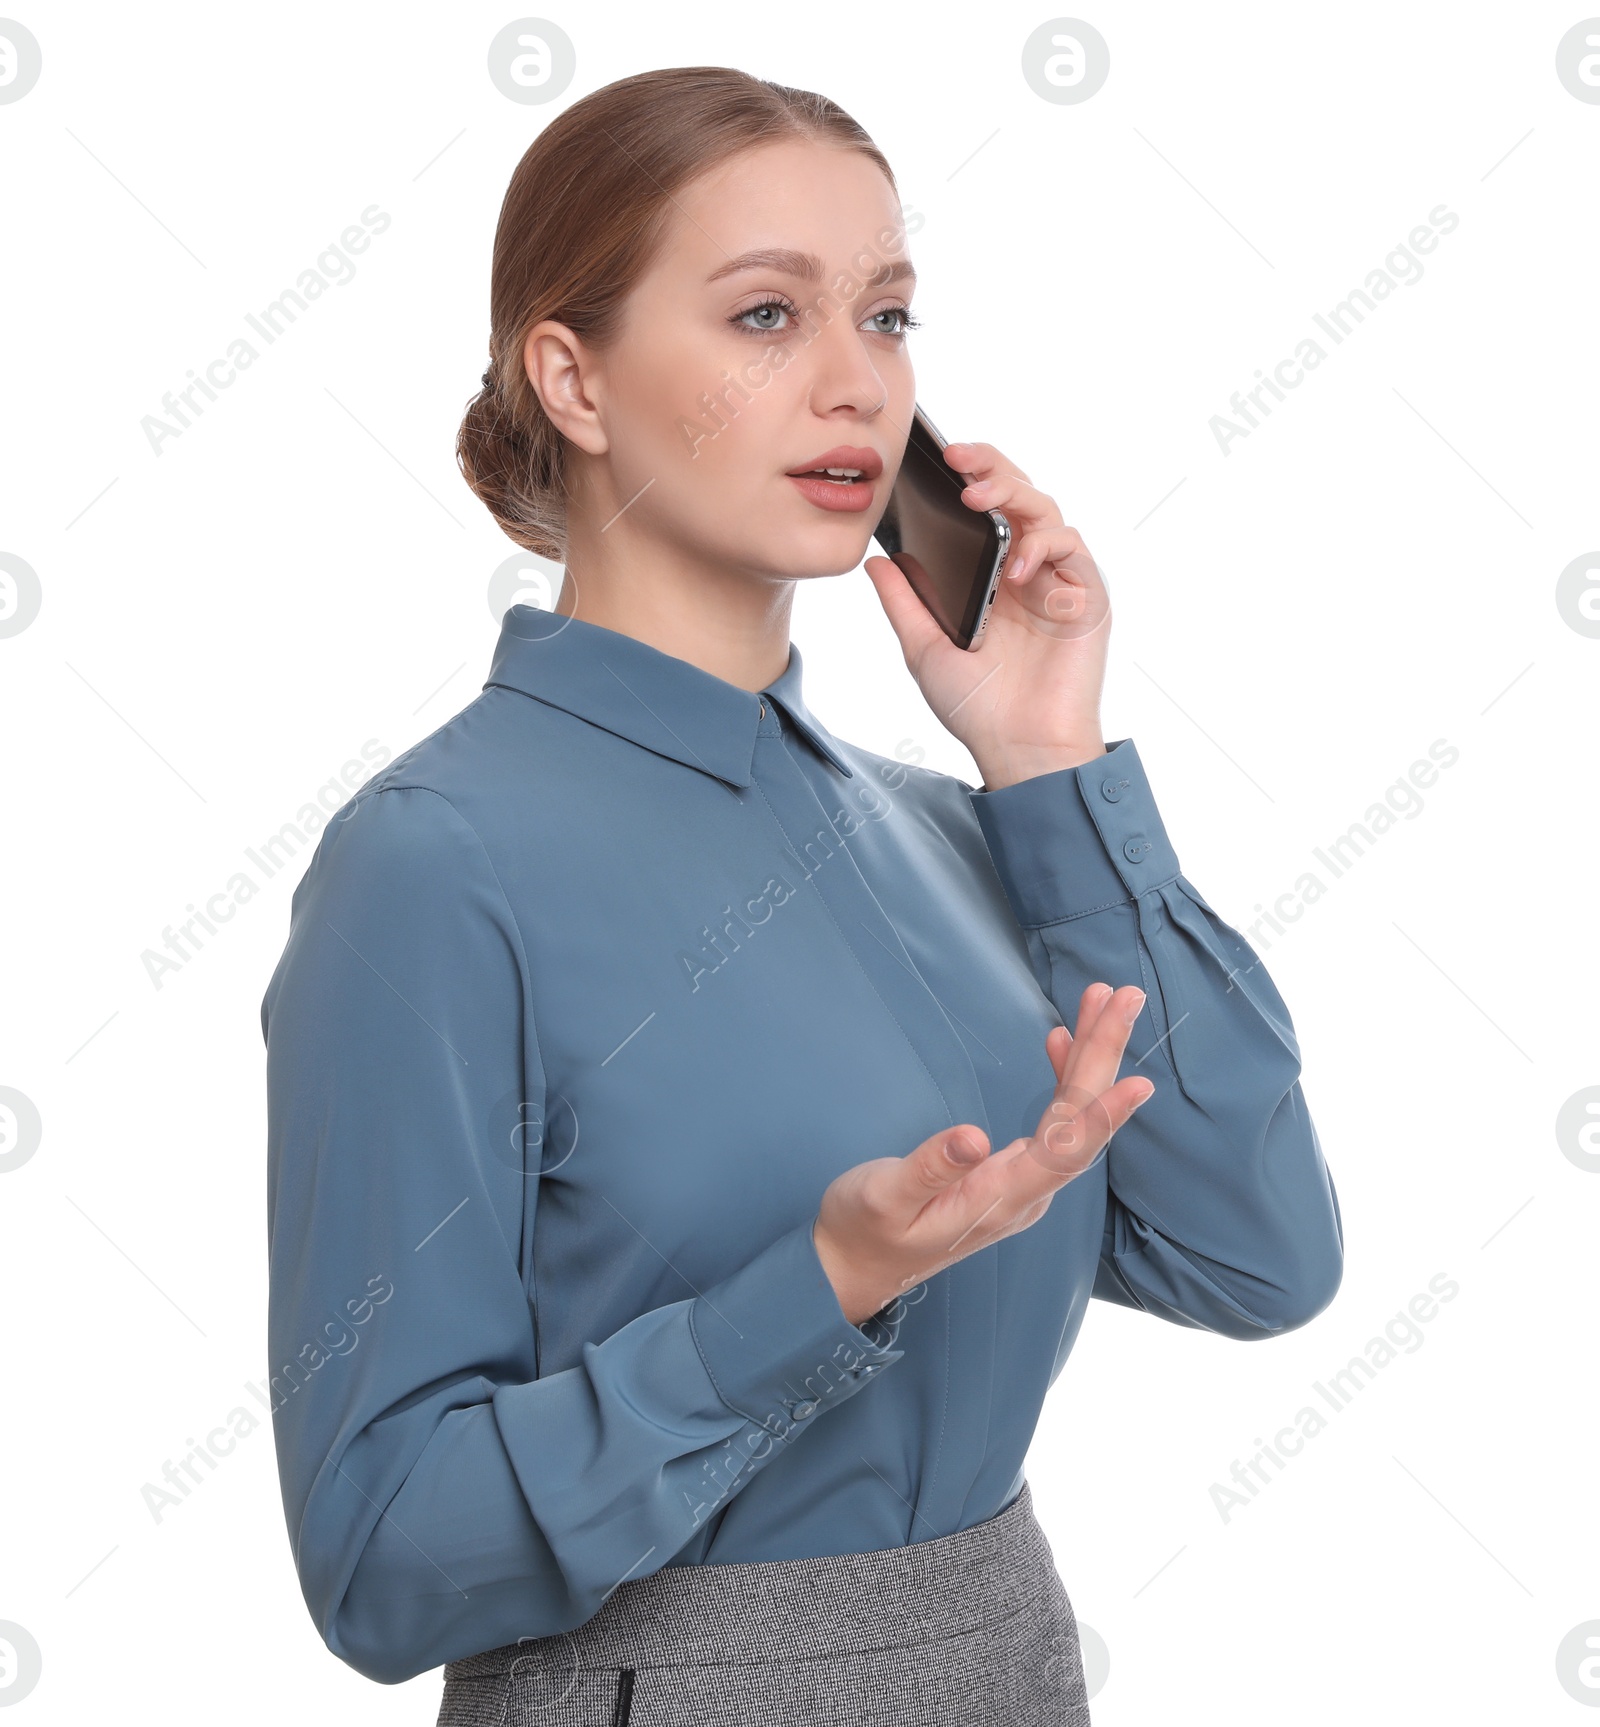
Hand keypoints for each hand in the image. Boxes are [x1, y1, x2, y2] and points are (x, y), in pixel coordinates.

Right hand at [813, 982, 1153, 1324]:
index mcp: (999, 1199)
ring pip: (1072, 1116)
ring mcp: (1023, 1183)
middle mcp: (1025, 1193)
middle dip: (1102, 1055)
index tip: (1139, 1082)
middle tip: (1123, 996)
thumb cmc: (864, 1230)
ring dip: (1089, 1058)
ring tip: (1102, 1001)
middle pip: (1079, 1121)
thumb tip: (973, 1136)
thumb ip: (928, 1169)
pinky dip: (1064, 1076)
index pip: (1064, 1154)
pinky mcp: (1012, 1172)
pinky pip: (1055, 1121)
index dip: (1102, 1117)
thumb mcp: (882, 1197)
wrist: (855, 1266)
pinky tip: (1063, 1042)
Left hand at [864, 440, 1111, 789]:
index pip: (985, 509)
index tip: (937, 460)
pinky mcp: (1088, 597)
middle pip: (1017, 495)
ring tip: (978, 500)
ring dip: (1013, 495)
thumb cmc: (977, 707)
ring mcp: (1059, 580)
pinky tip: (1017, 566)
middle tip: (958, 459)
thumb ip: (903, 602)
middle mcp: (1028, 570)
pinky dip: (1044, 546)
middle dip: (990, 468)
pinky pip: (1072, 548)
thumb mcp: (924, 648)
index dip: (968, 477)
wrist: (1019, 749)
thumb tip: (875, 560)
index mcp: (992, 575)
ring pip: (1046, 510)